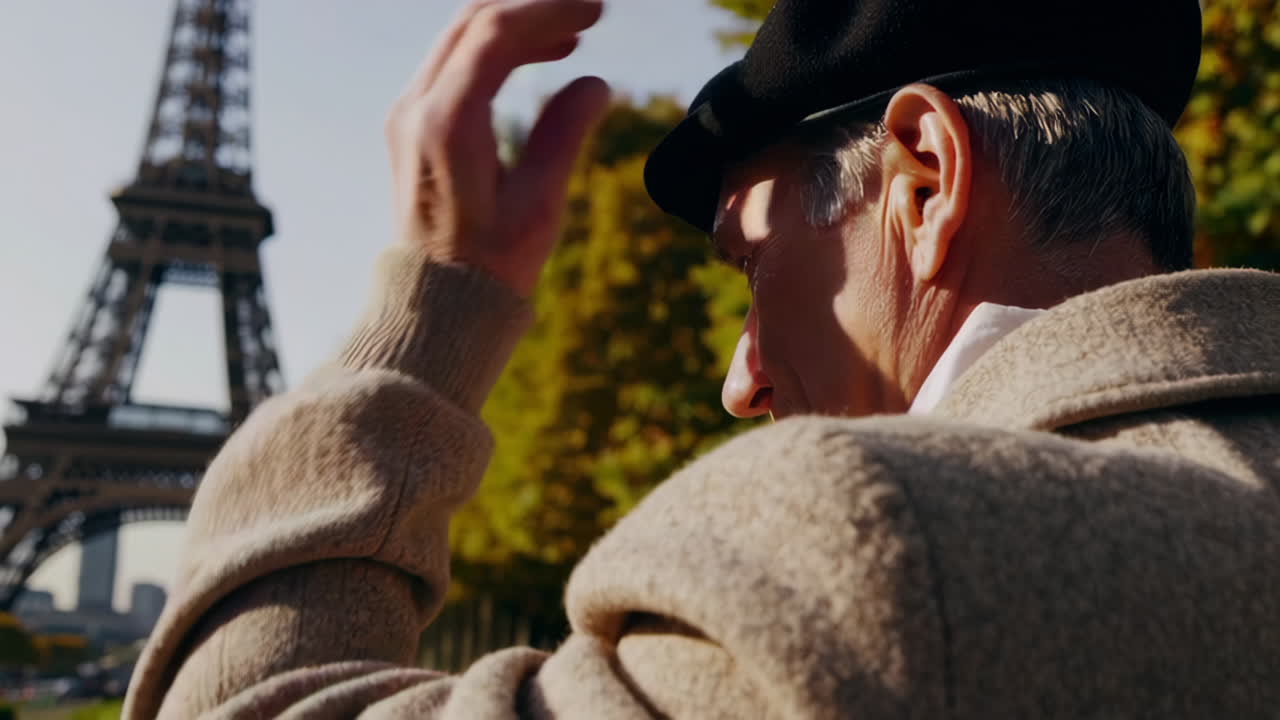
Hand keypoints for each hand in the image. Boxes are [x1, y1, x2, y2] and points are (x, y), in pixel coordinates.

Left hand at [386, 0, 610, 296]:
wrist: (437, 303)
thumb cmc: (491, 264)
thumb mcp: (539, 204)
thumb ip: (563, 134)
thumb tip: (595, 84)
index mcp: (448, 125)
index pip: (496, 34)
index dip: (550, 11)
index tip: (597, 11)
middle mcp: (417, 109)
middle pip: (475, 21)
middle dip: (534, 8)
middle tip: (590, 12)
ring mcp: (408, 113)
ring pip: (462, 36)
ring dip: (517, 24)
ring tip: (572, 35)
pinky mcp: (412, 124)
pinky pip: (454, 61)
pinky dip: (496, 48)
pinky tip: (538, 57)